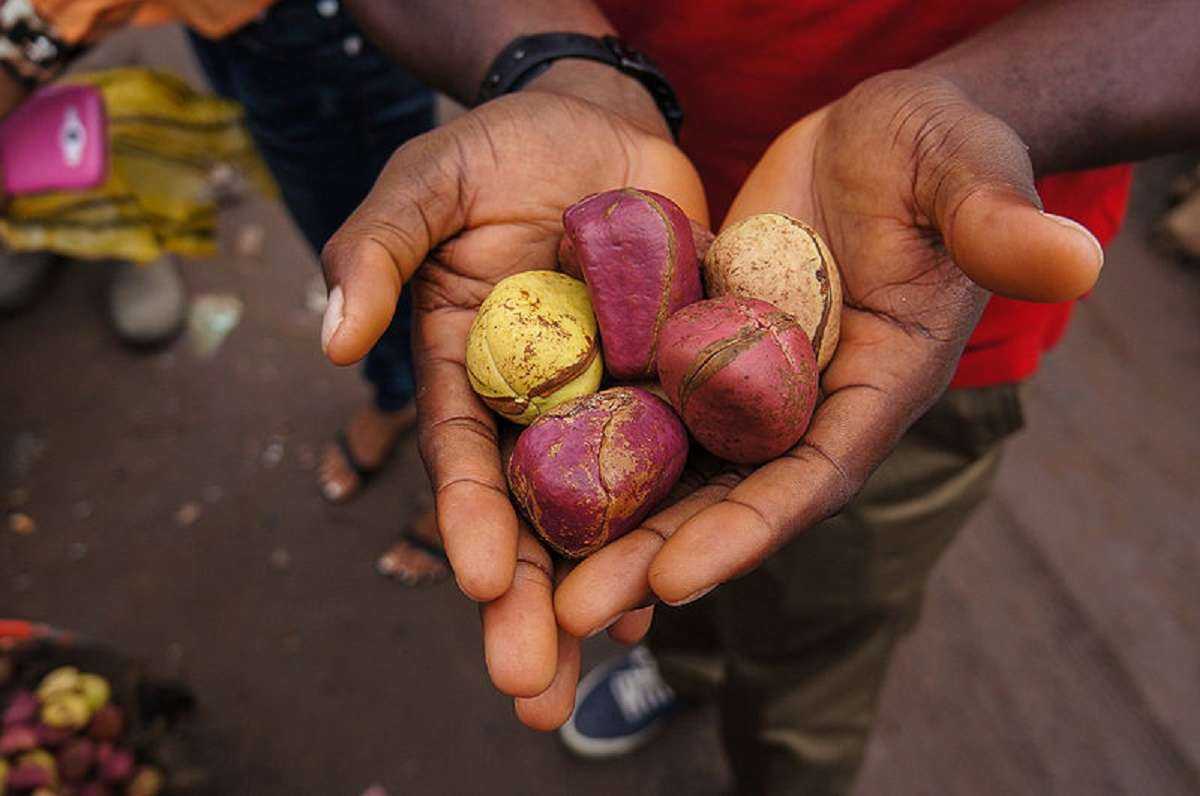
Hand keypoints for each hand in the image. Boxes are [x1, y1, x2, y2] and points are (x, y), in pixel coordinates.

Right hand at [320, 85, 705, 712]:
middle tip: (533, 690)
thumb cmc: (496, 149)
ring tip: (605, 666)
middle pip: (532, 513)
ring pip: (605, 508)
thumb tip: (334, 343)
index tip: (484, 583)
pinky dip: (675, 522)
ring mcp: (608, 398)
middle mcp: (534, 402)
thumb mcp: (424, 186)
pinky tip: (674, 589)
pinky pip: (679, 458)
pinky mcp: (673, 380)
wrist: (594, 121)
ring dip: (603, 591)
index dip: (472, 519)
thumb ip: (374, 251)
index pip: (465, 457)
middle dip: (531, 602)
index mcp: (466, 368)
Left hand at [550, 70, 1103, 679]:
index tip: (675, 578)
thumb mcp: (964, 170)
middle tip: (572, 613)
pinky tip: (528, 481)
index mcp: (875, 386)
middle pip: (727, 496)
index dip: (748, 528)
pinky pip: (644, 404)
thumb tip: (1072, 258)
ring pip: (673, 465)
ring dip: (608, 520)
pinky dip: (593, 445)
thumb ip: (997, 221)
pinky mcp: (700, 344)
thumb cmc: (934, 147)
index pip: (812, 473)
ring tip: (535, 576)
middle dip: (654, 555)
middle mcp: (807, 403)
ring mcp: (748, 381)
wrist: (874, 131)